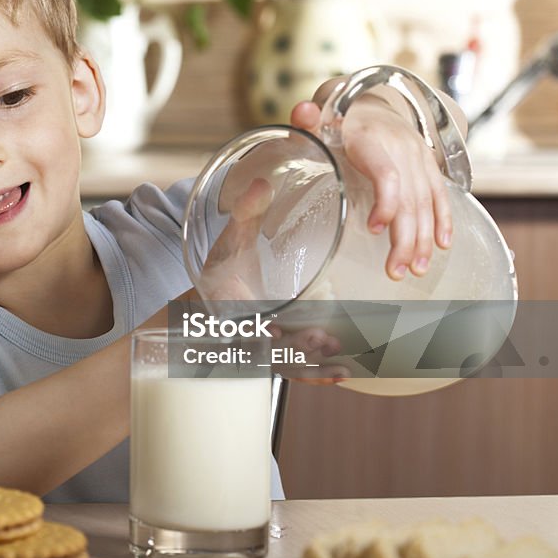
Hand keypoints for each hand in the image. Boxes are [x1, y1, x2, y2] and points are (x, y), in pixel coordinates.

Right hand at [199, 180, 347, 384]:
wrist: (215, 294)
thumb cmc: (225, 266)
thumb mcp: (231, 237)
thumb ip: (246, 211)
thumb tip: (263, 183)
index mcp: (228, 304)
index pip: (241, 320)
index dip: (259, 330)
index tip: (282, 328)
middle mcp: (243, 331)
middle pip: (268, 349)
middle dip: (295, 349)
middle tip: (322, 341)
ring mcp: (262, 347)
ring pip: (285, 366)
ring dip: (311, 367)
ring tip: (339, 358)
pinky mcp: (279, 354)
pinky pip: (295, 371)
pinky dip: (316, 375)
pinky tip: (342, 372)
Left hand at [290, 78, 452, 280]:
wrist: (373, 101)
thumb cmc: (340, 120)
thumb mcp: (321, 118)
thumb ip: (308, 119)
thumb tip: (302, 112)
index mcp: (371, 140)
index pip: (386, 174)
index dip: (385, 203)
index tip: (373, 229)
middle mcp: (400, 148)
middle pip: (409, 198)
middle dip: (405, 238)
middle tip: (395, 270)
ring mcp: (418, 157)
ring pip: (426, 201)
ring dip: (424, 239)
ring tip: (416, 269)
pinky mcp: (429, 165)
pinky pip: (440, 194)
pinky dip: (444, 220)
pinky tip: (442, 244)